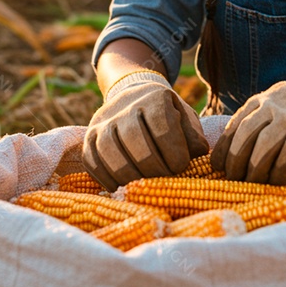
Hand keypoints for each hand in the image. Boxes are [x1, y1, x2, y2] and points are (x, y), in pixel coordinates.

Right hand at [82, 71, 208, 190]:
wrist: (135, 99)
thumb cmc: (167, 117)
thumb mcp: (186, 121)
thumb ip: (193, 139)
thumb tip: (197, 157)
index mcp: (155, 99)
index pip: (163, 130)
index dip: (174, 155)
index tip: (181, 168)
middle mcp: (126, 106)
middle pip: (136, 142)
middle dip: (153, 169)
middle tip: (164, 181)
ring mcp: (103, 121)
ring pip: (110, 151)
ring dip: (129, 175)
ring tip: (143, 187)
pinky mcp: (88, 137)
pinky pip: (92, 160)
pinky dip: (105, 178)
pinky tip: (120, 187)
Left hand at [211, 78, 285, 184]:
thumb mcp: (278, 104)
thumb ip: (258, 119)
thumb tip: (230, 151)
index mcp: (262, 99)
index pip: (235, 125)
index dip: (224, 148)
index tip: (217, 166)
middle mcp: (274, 105)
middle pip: (246, 136)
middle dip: (236, 161)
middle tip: (233, 180)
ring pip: (264, 147)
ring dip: (255, 170)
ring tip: (252, 184)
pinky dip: (278, 173)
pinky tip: (275, 182)